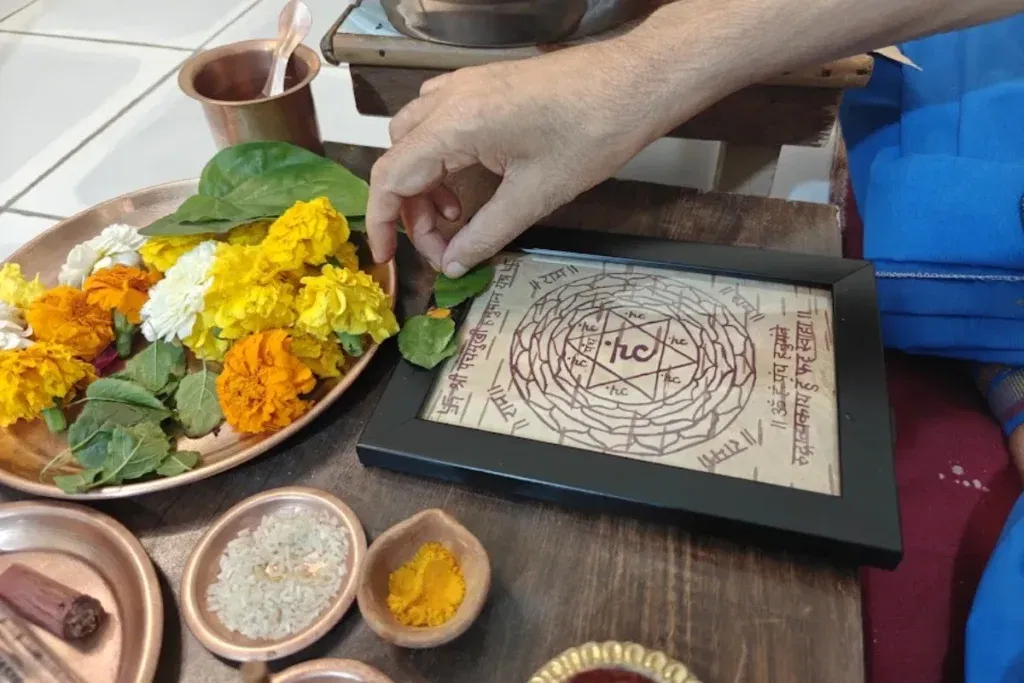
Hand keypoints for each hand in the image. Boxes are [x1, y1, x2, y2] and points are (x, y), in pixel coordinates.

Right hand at [365, 39, 680, 276]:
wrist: (635, 82)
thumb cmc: (594, 132)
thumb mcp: (536, 197)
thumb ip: (485, 234)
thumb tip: (454, 263)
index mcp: (456, 125)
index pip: (391, 177)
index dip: (383, 222)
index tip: (388, 256)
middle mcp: (450, 98)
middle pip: (397, 158)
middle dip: (408, 208)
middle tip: (439, 245)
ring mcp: (465, 86)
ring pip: (414, 138)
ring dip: (423, 182)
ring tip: (454, 216)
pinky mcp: (484, 84)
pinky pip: (437, 119)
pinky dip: (440, 156)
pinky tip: (468, 180)